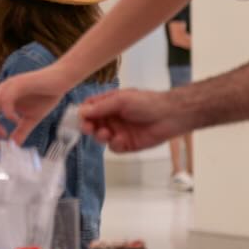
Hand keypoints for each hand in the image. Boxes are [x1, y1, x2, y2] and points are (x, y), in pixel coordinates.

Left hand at [0, 65, 69, 150]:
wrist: (62, 79)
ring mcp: (8, 87)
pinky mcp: (18, 83)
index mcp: (1, 100)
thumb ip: (21, 131)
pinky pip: (6, 100)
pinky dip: (8, 113)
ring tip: (4, 136)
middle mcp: (0, 92)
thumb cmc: (46, 96)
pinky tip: (17, 121)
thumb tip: (13, 146)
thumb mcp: (31, 119)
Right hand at [77, 88, 194, 151]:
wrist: (169, 116)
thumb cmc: (146, 103)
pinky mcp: (126, 144)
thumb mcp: (121, 100)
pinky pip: (113, 147)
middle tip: (88, 128)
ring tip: (107, 133)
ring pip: (100, 137)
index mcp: (109, 104)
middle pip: (92, 124)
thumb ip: (101, 107)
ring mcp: (118, 131)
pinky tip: (120, 140)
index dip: (83, 113)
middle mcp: (112, 117)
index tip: (80, 117)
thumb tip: (81, 112)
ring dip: (100, 135)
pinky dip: (114, 144)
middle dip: (88, 126)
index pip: (90, 108)